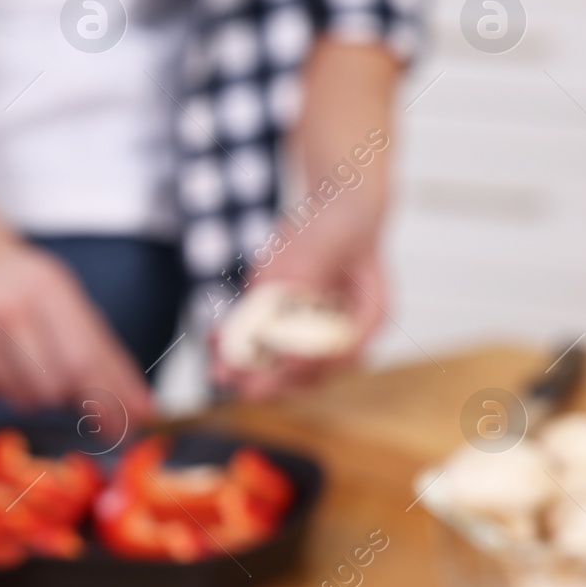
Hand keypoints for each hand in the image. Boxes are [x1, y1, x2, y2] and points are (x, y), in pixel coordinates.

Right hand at [0, 227, 152, 425]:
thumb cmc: (19, 280)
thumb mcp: (66, 295)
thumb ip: (104, 352)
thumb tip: (142, 407)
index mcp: (44, 288)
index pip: (85, 361)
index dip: (111, 401)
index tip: (128, 426)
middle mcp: (6, 311)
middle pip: (56, 387)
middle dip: (74, 396)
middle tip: (76, 387)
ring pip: (26, 401)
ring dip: (38, 391)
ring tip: (26, 355)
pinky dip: (5, 386)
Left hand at [212, 38, 399, 399]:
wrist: (337, 203)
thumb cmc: (339, 220)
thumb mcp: (325, 238)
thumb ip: (304, 274)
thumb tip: (280, 307)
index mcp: (370, 314)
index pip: (340, 353)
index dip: (303, 367)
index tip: (270, 373)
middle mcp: (347, 330)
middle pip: (309, 369)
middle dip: (269, 379)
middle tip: (233, 383)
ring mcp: (319, 327)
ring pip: (285, 362)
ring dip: (250, 367)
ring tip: (216, 369)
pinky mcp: (293, 320)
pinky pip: (268, 340)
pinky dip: (242, 344)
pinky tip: (215, 343)